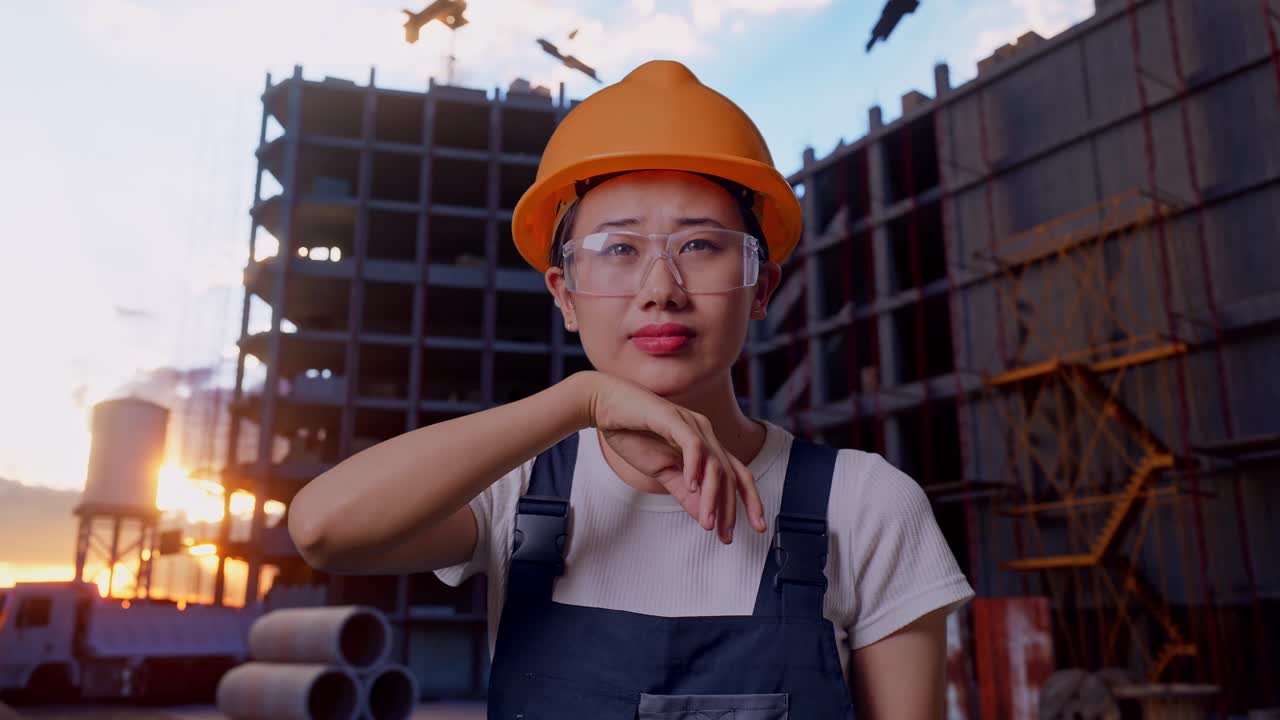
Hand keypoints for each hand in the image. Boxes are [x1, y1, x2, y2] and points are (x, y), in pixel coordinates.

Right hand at [578, 371, 766, 542]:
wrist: (605, 405)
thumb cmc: (633, 434)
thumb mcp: (662, 471)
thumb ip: (684, 492)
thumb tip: (705, 518)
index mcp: (705, 446)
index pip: (737, 475)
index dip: (749, 501)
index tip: (756, 528)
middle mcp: (705, 433)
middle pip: (732, 473)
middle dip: (733, 507)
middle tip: (727, 535)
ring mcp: (691, 424)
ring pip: (715, 464)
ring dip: (713, 496)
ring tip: (707, 521)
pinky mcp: (673, 419)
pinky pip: (693, 445)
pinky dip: (695, 467)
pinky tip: (691, 486)